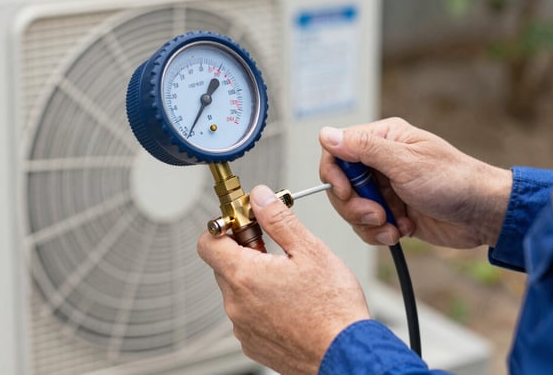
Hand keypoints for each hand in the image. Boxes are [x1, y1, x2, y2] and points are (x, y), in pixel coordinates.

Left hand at [197, 185, 369, 374]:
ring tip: (290, 280)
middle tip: (276, 249)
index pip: (208, 242)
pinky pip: (248, 315)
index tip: (244, 224)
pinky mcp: (253, 344)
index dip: (224, 227)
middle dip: (246, 251)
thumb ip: (278, 219)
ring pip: (238, 291)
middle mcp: (236, 304)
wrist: (345, 354)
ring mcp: (243, 327)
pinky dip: (263, 306)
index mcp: (245, 276)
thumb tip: (260, 197)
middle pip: (224, 265)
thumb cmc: (333, 308)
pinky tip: (291, 304)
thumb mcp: (309, 250)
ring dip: (256, 280)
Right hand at [319, 117, 511, 248]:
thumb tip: (326, 134)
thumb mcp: (405, 163)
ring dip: (368, 223)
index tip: (346, 192)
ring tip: (393, 226)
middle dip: (354, 205)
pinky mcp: (392, 211)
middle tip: (377, 215)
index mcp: (382, 139)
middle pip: (340, 184)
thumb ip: (364, 149)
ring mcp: (385, 188)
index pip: (336, 151)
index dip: (335, 175)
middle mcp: (380, 161)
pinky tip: (401, 231)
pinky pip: (367, 225)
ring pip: (351, 208)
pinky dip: (379, 233)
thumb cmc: (453, 181)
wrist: (484, 214)